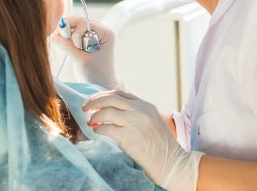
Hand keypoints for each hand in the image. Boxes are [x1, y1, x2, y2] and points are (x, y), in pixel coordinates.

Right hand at [51, 17, 121, 89]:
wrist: (101, 85)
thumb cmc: (96, 74)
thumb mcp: (81, 61)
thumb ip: (67, 47)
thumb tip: (53, 36)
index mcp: (105, 33)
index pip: (84, 22)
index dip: (75, 33)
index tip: (75, 47)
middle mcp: (100, 30)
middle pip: (78, 22)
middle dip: (68, 32)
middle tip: (62, 44)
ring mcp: (93, 34)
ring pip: (73, 27)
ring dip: (67, 37)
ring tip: (69, 50)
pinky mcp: (86, 39)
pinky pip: (73, 34)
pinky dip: (68, 40)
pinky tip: (69, 49)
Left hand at [84, 90, 202, 190]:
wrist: (172, 163)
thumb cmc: (161, 146)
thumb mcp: (152, 122)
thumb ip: (137, 113)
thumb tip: (113, 111)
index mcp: (146, 105)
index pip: (120, 94)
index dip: (104, 95)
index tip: (94, 101)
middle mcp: (141, 111)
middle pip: (111, 98)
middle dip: (94, 102)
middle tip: (84, 108)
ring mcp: (135, 123)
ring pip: (106, 112)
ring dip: (94, 117)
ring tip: (90, 122)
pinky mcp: (129, 137)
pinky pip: (106, 129)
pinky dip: (98, 129)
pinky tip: (97, 132)